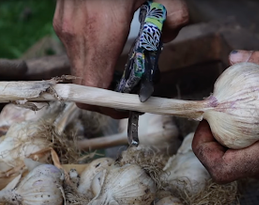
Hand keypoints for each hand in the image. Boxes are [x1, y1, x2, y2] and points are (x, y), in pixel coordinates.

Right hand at [53, 0, 188, 117]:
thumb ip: (174, 20)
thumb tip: (168, 39)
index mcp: (101, 31)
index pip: (94, 90)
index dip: (111, 108)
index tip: (129, 109)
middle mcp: (76, 32)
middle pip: (86, 84)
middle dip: (110, 94)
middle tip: (134, 92)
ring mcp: (65, 25)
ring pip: (81, 68)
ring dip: (103, 75)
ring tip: (127, 68)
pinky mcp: (62, 18)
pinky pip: (77, 50)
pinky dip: (95, 58)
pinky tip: (114, 48)